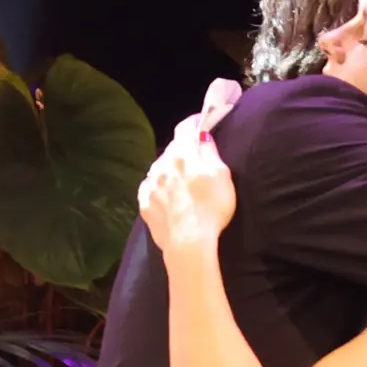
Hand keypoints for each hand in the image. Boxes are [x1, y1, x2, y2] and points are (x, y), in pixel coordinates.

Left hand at [138, 128, 235, 251]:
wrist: (189, 242)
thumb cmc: (211, 207)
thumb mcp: (221, 175)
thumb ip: (210, 152)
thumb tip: (202, 136)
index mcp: (182, 154)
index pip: (185, 128)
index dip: (194, 123)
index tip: (200, 123)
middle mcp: (161, 164)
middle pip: (172, 149)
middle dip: (183, 150)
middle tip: (195, 158)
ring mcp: (150, 185)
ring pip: (159, 169)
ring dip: (169, 169)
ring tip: (181, 181)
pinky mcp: (145, 205)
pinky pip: (150, 189)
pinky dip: (158, 187)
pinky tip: (166, 195)